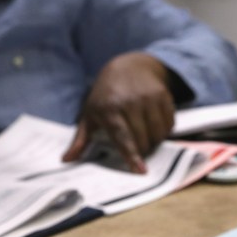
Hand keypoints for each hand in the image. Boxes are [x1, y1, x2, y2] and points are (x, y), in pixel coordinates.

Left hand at [63, 52, 175, 172]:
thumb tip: (66, 160)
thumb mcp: (90, 113)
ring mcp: (148, 97)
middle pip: (143, 139)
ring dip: (154, 140)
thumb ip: (80, 139)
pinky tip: (154, 124)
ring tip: (145, 134)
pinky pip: (169, 123)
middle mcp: (130, 102)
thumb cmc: (106, 95)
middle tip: (136, 146)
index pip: (123, 137)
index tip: (141, 170)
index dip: (132, 155)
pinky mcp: (163, 95)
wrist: (128, 66)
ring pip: (158, 133)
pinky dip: (164, 130)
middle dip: (142, 149)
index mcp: (109, 109)